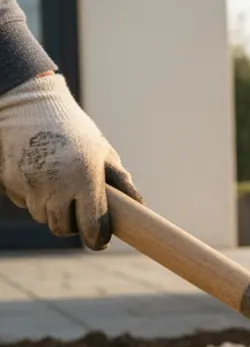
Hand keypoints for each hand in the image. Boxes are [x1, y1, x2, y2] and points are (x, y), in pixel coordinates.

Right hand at [0, 73, 142, 249]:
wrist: (31, 106)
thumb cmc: (75, 131)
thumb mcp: (102, 151)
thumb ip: (119, 181)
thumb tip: (139, 207)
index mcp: (85, 177)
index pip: (92, 225)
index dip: (98, 239)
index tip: (101, 241)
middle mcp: (56, 184)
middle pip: (63, 228)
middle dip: (72, 225)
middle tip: (79, 212)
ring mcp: (30, 184)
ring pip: (42, 217)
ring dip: (52, 210)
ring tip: (59, 186)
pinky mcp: (9, 180)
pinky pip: (24, 202)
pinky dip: (33, 196)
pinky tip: (39, 174)